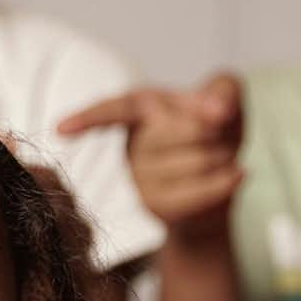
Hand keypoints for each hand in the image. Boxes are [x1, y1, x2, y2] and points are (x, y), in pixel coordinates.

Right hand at [58, 76, 244, 247]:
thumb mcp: (223, 99)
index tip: (61, 129)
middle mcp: (133, 144)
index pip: (112, 111)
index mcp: (139, 109)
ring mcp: (140, 181)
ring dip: (224, 157)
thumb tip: (220, 112)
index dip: (89, 119)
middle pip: (183, 131)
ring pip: (195, 162)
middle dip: (217, 131)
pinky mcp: (156, 208)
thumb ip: (224, 91)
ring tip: (225, 157)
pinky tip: (239, 175)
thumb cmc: (213, 134)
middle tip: (223, 135)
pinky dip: (224, 184)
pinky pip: (195, 194)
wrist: (217, 184)